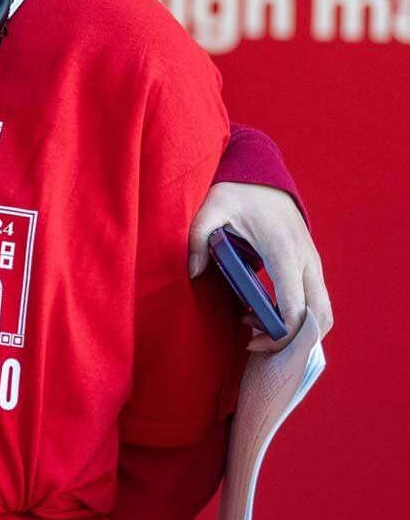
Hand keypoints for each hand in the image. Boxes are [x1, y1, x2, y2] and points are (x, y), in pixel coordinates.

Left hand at [188, 181, 332, 350]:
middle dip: (294, 341)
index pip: (296, 307)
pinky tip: (267, 315)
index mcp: (284, 251)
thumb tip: (194, 273)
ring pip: (324, 312)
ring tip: (258, 327)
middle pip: (320, 318)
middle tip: (257, 342)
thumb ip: (197, 238)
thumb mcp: (211, 208)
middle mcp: (306, 260)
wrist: (263, 177)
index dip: (279, 333)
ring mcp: (313, 263)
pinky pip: (317, 301)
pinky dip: (302, 318)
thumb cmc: (237, 193)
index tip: (251, 339)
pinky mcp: (312, 265)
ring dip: (299, 331)